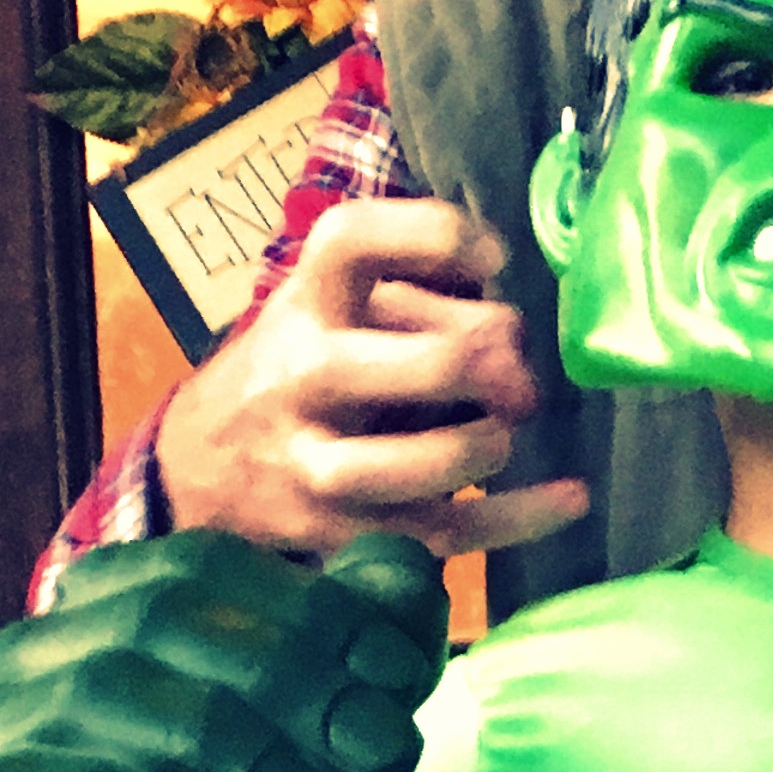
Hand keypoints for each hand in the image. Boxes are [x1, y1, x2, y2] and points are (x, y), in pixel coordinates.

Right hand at [0, 533, 443, 771]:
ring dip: (215, 756)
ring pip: (87, 699)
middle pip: (153, 621)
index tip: (403, 693)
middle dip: (285, 687)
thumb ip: (350, 693)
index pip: (206, 570)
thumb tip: (404, 576)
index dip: (316, 616)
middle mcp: (31, 666)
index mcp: (114, 630)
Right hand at [155, 200, 591, 559]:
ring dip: (473, 450)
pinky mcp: (340, 529)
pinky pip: (436, 532)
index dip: (433, 238)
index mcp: (308, 300)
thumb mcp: (333, 310)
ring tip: (505, 437)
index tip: (492, 258)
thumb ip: (419, 303)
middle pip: (388, 364)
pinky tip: (569, 497)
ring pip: (400, 466)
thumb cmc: (300, 369)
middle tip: (513, 378)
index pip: (351, 241)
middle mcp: (303, 372)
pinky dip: (514, 517)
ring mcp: (313, 459)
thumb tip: (513, 335)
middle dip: (468, 368)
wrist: (203, 464)